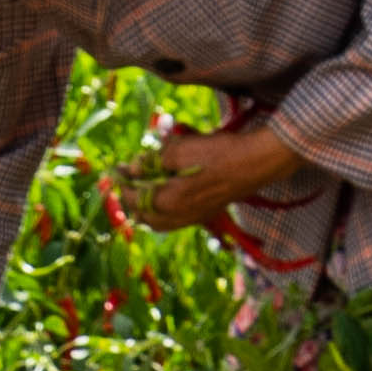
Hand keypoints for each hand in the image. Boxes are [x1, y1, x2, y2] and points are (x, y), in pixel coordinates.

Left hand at [100, 114, 310, 238]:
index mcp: (167, 202)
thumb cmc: (218, 153)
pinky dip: (164, 211)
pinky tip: (166, 196)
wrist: (256, 162)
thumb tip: (134, 167)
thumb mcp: (180, 149)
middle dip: (132, 199)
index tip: (115, 169)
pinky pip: (175, 220)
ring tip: (143, 188)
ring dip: (147, 207)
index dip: (121, 182)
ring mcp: (193, 218)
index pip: (132, 197)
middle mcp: (178, 217)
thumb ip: (152, 161)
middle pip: (143, 215)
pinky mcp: (205, 214)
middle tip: (128, 180)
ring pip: (159, 222)